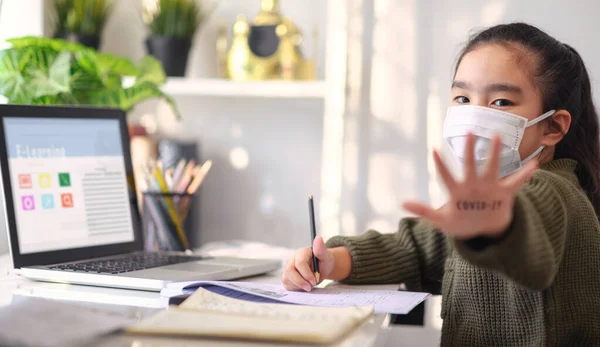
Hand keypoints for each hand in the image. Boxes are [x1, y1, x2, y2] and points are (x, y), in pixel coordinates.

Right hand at [282, 236, 335, 290]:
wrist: (322, 269)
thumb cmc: (324, 262)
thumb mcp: (326, 256)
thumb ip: (321, 249)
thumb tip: (318, 238)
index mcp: (301, 252)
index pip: (300, 263)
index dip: (306, 273)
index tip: (314, 281)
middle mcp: (292, 259)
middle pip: (289, 271)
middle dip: (300, 281)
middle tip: (310, 287)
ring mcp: (288, 268)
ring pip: (286, 278)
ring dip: (298, 286)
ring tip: (309, 286)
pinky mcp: (287, 277)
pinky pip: (287, 285)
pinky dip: (296, 288)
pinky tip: (303, 286)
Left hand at [403, 133, 537, 239]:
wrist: (483, 228)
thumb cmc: (460, 222)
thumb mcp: (441, 220)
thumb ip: (424, 211)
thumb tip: (402, 204)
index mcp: (456, 191)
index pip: (445, 176)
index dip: (440, 165)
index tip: (434, 150)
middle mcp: (472, 185)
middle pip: (470, 165)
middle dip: (469, 150)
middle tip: (468, 133)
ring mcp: (489, 188)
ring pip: (492, 167)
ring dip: (495, 153)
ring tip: (496, 136)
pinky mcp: (503, 194)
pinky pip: (516, 183)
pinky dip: (524, 175)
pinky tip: (533, 165)